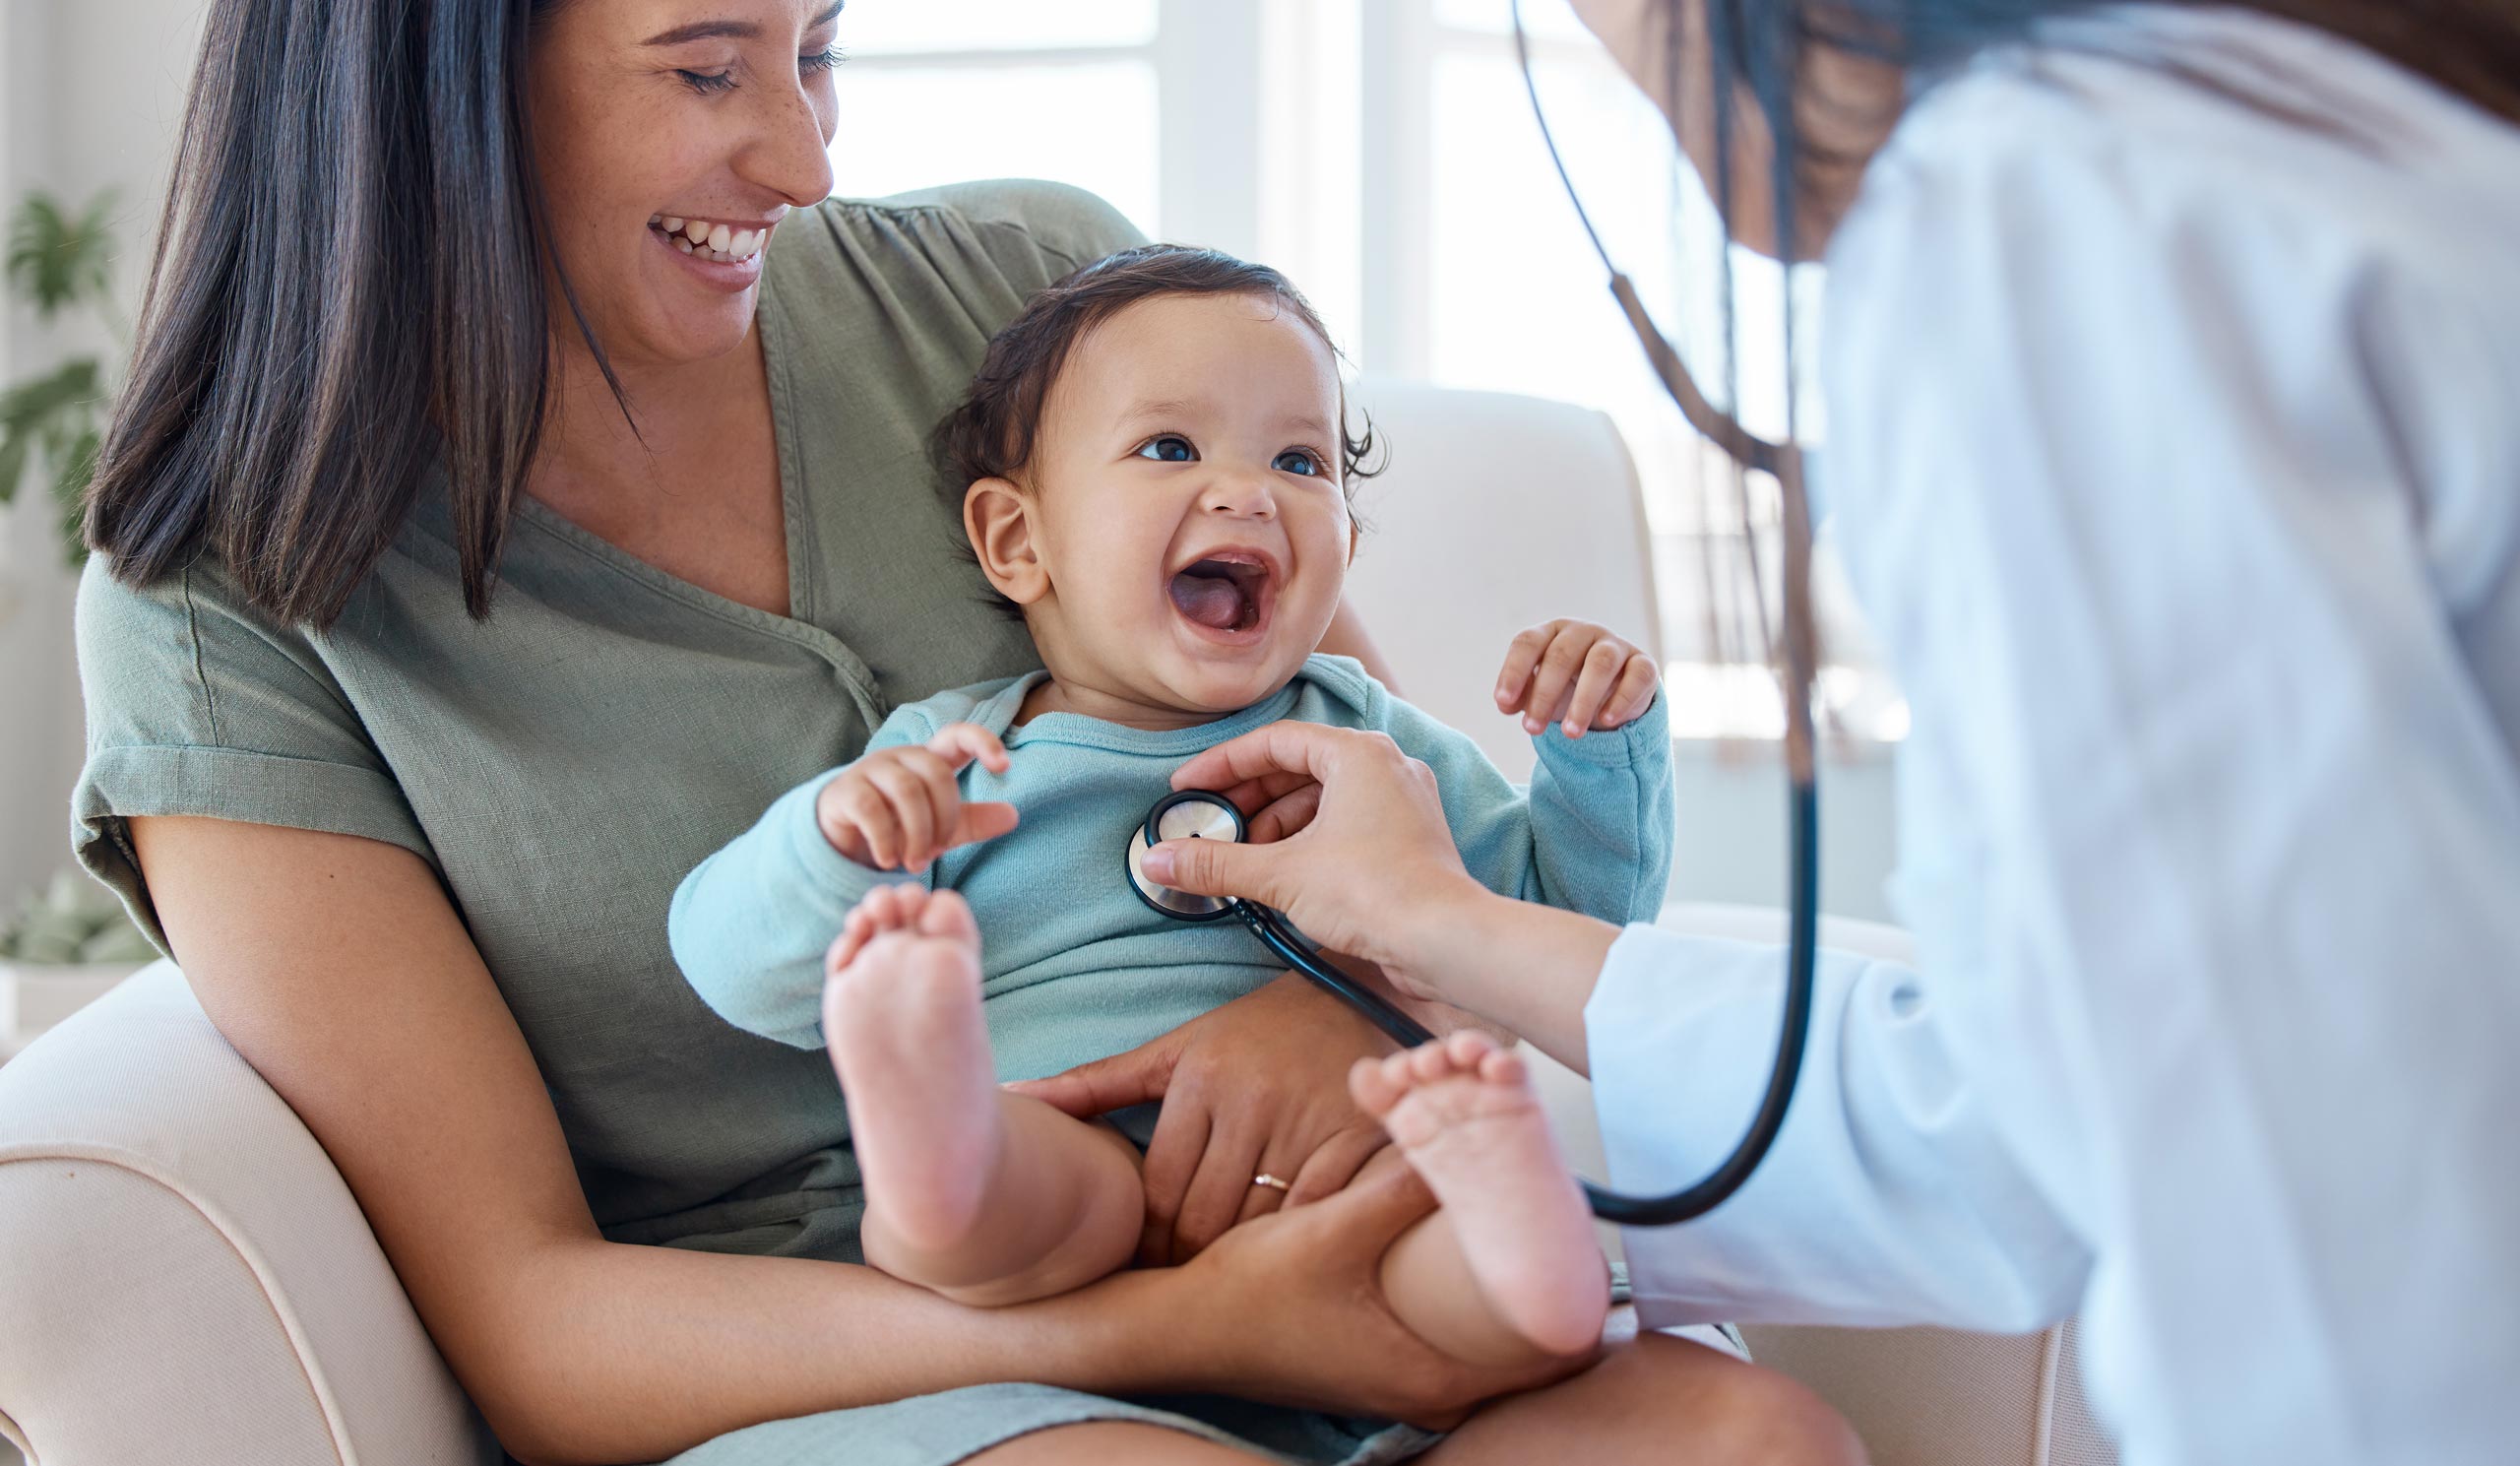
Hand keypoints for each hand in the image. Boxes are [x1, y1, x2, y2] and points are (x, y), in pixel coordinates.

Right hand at [814, 724, 1018, 872]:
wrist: (843, 841)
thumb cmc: (898, 826)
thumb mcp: (941, 828)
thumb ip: (973, 821)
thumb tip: (1013, 815)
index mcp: (928, 759)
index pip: (957, 735)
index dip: (982, 742)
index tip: (1004, 766)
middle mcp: (900, 757)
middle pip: (936, 773)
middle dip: (944, 817)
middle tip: (937, 851)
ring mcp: (870, 770)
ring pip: (906, 790)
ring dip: (918, 833)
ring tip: (916, 863)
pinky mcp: (845, 791)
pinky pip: (872, 809)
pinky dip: (886, 841)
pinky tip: (889, 860)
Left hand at [1006, 972, 1397, 1264]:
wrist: (1357, 991)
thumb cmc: (1253, 1033)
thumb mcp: (1176, 1050)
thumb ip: (1097, 1083)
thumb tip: (1015, 1098)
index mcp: (1201, 1077)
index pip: (1160, 1192)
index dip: (1146, 1244)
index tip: (1142, 1267)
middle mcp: (1253, 1098)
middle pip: (1207, 1218)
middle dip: (1186, 1264)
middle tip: (1179, 1288)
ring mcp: (1309, 1120)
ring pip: (1260, 1227)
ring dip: (1240, 1263)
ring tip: (1226, 1283)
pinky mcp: (1360, 1136)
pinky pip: (1318, 1215)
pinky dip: (1298, 1244)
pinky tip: (1287, 1258)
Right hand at [1141, 723, 1490, 989]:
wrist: (1446, 941)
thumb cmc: (1376, 892)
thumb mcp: (1281, 874)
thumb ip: (1216, 863)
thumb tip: (1157, 860)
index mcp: (1358, 754)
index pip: (1274, 741)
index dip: (1223, 765)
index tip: (1188, 788)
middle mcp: (1386, 766)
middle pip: (1299, 768)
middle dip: (1249, 800)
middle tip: (1210, 827)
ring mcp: (1402, 802)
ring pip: (1323, 799)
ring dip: (1276, 825)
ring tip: (1243, 859)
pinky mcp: (1408, 839)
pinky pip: (1346, 824)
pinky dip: (1308, 841)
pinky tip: (1281, 873)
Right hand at [1170, 1157, 1592, 1423]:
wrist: (1179, 1331)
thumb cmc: (1249, 1296)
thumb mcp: (1329, 1231)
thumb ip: (1397, 1187)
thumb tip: (1455, 1134)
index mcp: (1432, 1374)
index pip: (1551, 1356)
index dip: (1581, 1304)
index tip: (1594, 1250)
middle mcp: (1428, 1391)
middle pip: (1530, 1354)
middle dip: (1551, 1293)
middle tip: (1567, 1229)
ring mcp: (1406, 1383)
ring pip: (1493, 1348)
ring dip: (1511, 1297)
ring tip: (1529, 1233)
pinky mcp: (1385, 1366)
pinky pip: (1457, 1341)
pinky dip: (1473, 1306)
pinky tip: (1468, 1255)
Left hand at [1495, 618, 1658, 738]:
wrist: (1614, 693)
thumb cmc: (1568, 688)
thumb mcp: (1541, 691)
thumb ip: (1520, 695)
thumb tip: (1505, 704)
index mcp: (1552, 632)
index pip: (1528, 642)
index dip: (1514, 670)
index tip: (1503, 702)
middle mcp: (1583, 632)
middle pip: (1562, 655)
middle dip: (1544, 694)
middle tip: (1532, 729)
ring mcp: (1616, 645)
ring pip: (1600, 664)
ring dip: (1583, 701)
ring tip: (1569, 733)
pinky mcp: (1643, 664)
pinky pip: (1637, 676)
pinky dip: (1622, 699)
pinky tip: (1606, 721)